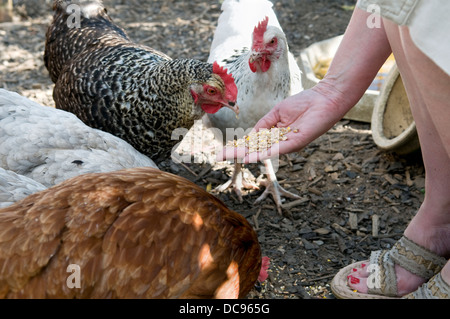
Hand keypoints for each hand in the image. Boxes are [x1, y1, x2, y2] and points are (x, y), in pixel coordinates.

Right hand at [219, 83, 350, 162]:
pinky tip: (251, 157)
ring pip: (262, 151)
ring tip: (230, 159)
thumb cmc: (303, 103)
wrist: (324, 99)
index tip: (222, 152)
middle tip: (218, 158)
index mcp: (274, 135)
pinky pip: (277, 149)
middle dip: (236, 153)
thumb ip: (264, 125)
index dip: (237, 147)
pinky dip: (263, 153)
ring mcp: (286, 144)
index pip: (252, 143)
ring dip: (246, 155)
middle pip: (254, 149)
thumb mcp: (277, 113)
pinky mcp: (295, 143)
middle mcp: (279, 142)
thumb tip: (250, 136)